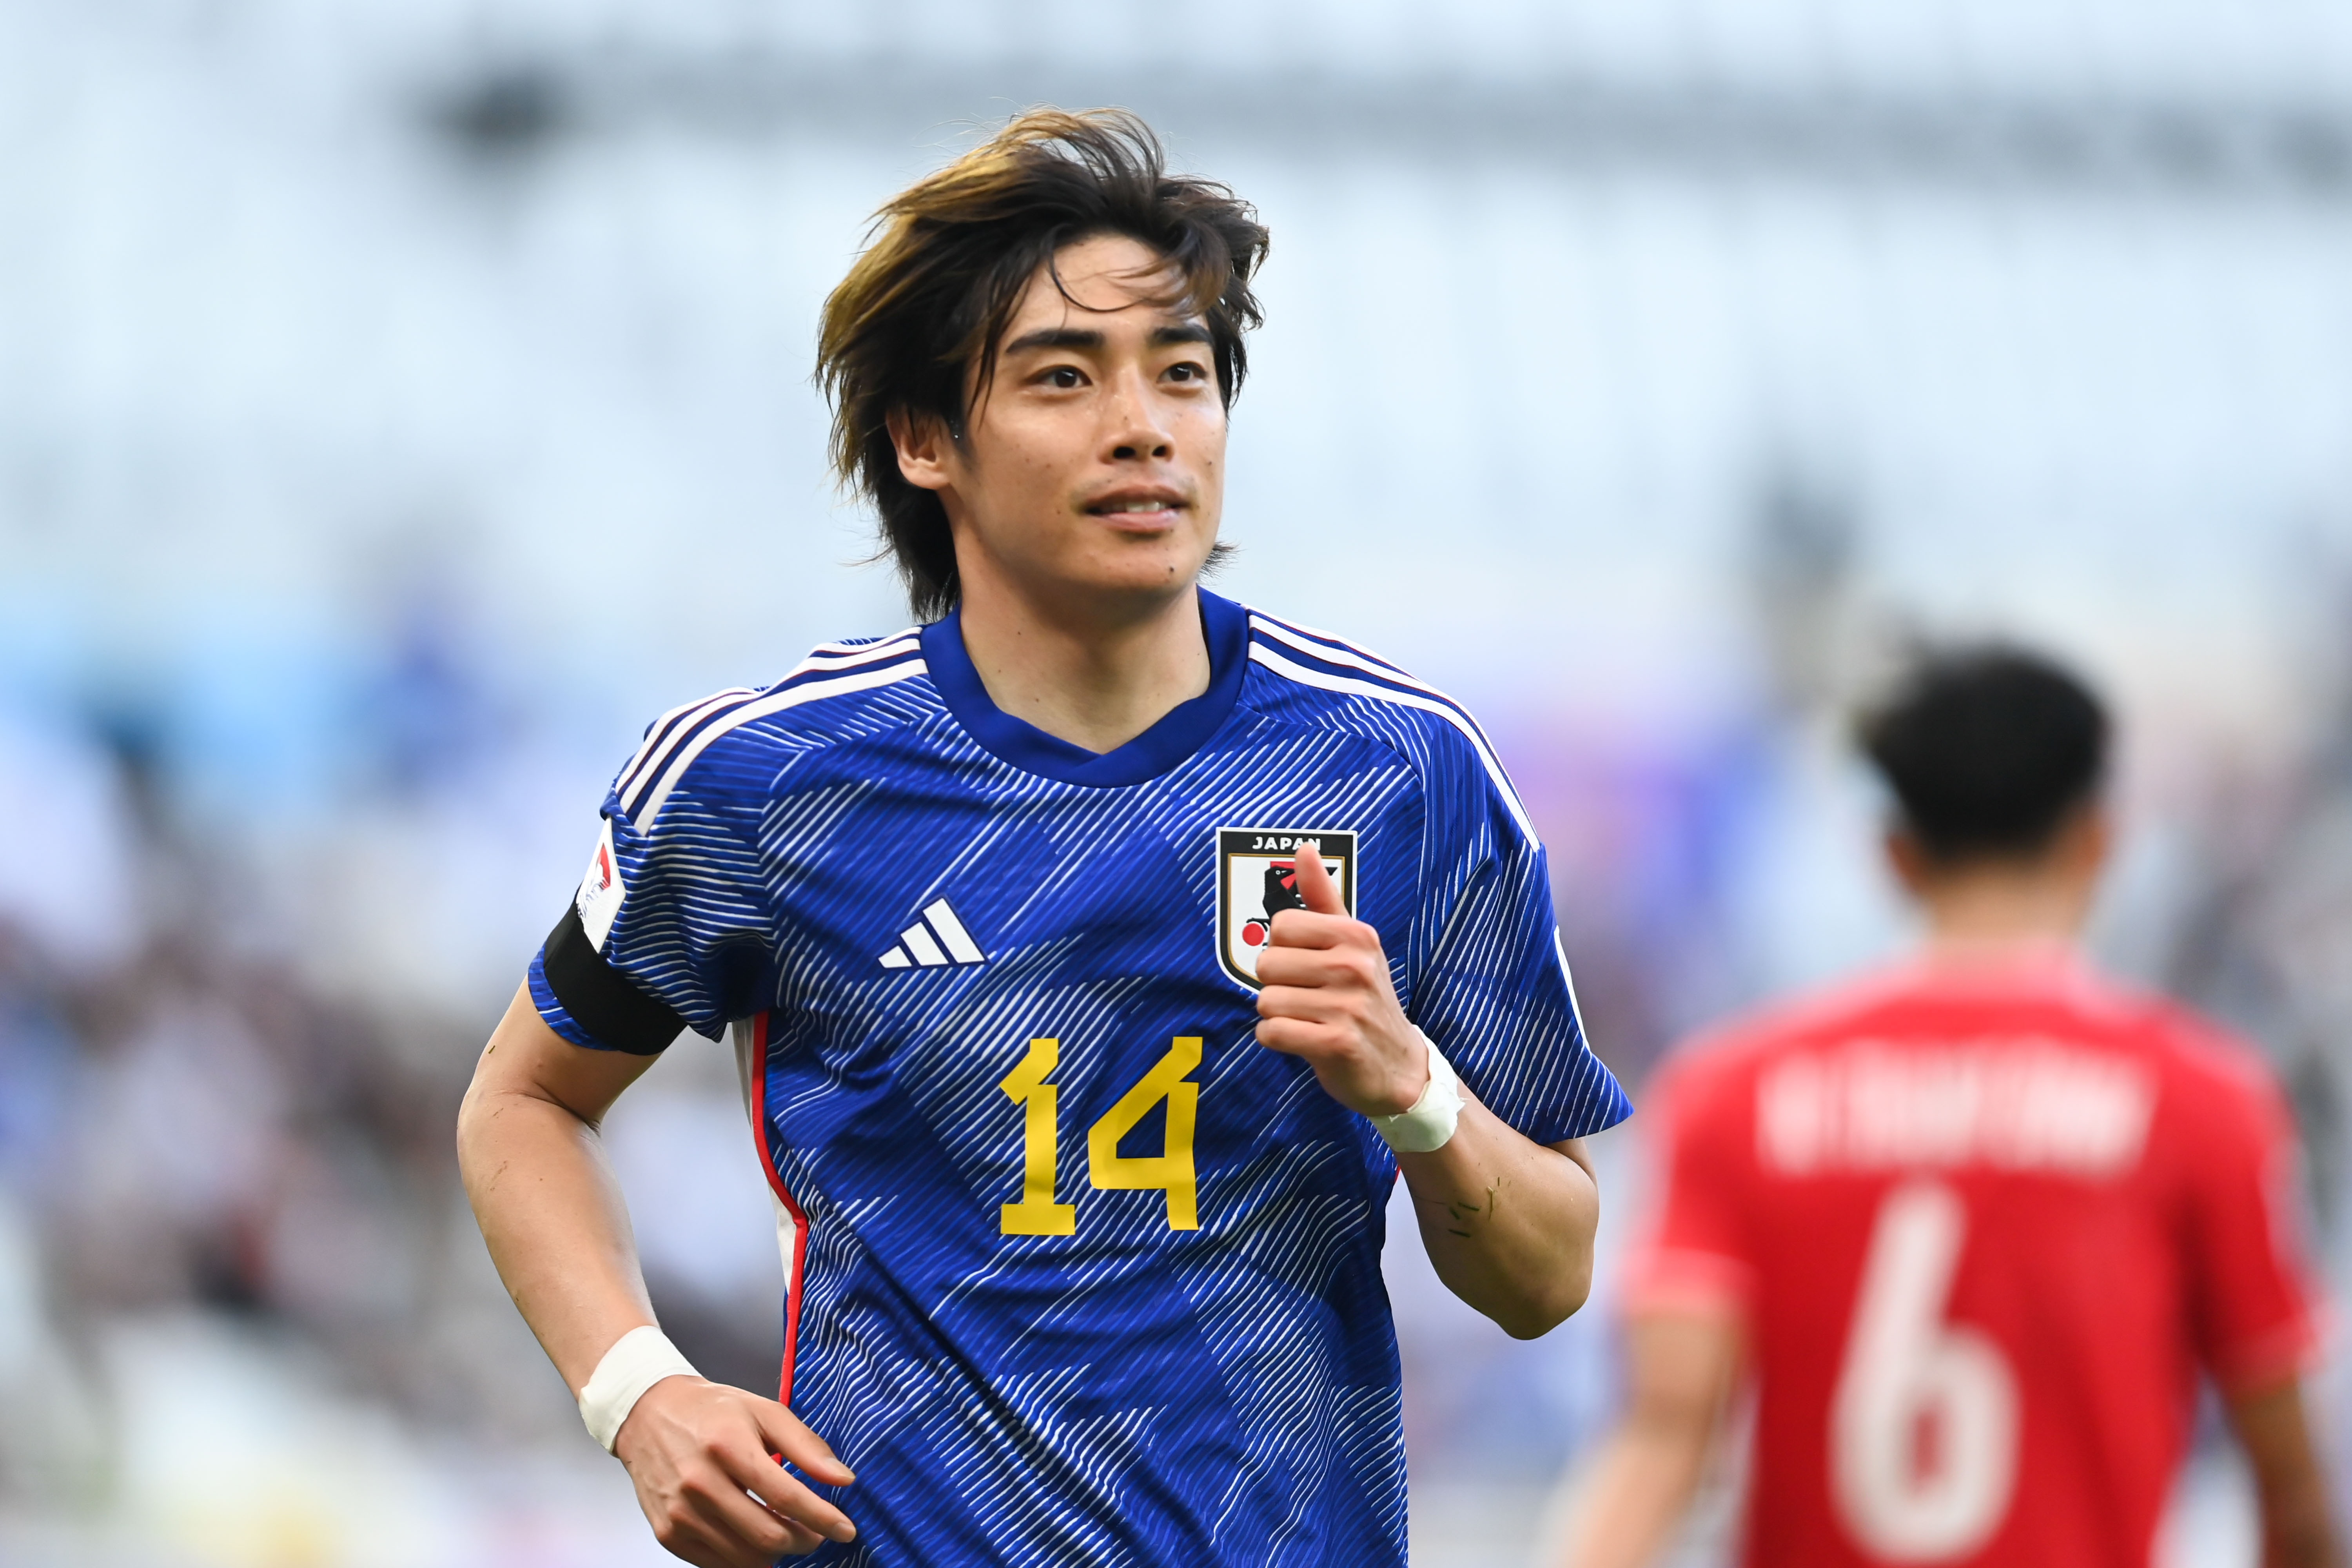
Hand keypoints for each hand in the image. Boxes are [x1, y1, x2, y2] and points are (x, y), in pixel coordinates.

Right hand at [613, 1374, 856, 1564]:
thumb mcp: (765, 1411)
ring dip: (777, 1552)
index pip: (786, 1496)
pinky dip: (746, 1557)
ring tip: (787, 1531)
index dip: (823, 1518)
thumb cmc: (713, 1411)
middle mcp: (699, 1482)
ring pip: (745, 1557)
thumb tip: (844, 1479)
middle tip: (816, 1532)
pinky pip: (718, 1564)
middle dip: (804, 1540)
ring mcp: (680, 1513)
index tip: (846, 1529)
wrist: (649, 1415)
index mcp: (727, 1445)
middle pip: (768, 1535)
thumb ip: (807, 1446)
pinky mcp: (668, 1533)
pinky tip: (754, 1535)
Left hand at [1254, 840, 1428, 1116]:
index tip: (1309, 967)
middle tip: (1309, 999)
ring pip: (1266, 1002)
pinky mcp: (1337, 1044)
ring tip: (1309, 1021)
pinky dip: (1277, 1040)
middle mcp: (1354, 966)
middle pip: (1267, 965)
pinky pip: (1272, 1033)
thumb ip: (1323, 897)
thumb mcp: (1351, 943)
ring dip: (1278, 1016)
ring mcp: (1348, 1006)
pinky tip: (1304, 1041)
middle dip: (1277, 986)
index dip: (1284, 951)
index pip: (1281, 926)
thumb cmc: (1363, 999)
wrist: (1398, 1066)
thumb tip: (1305, 849)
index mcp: (1356, 935)